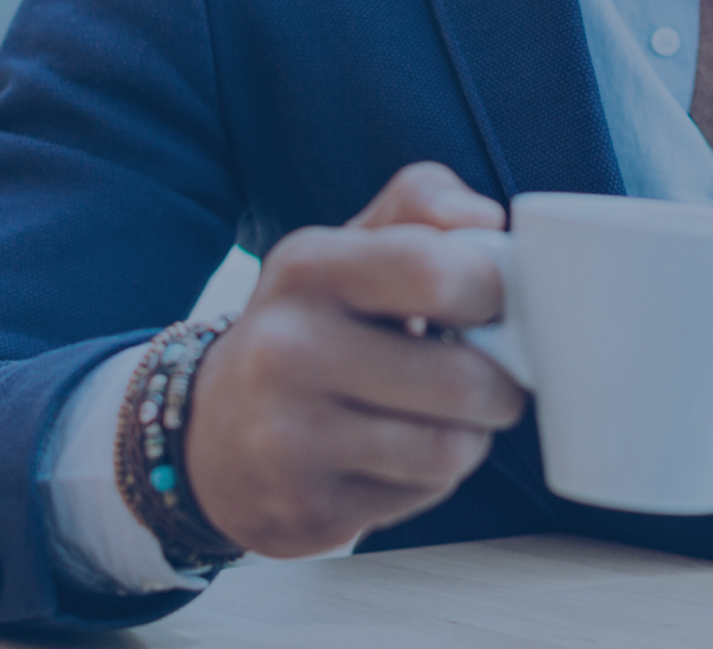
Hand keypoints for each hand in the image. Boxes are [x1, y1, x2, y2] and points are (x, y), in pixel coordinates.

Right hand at [181, 163, 525, 557]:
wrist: (211, 435)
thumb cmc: (308, 328)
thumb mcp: (347, 247)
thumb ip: (421, 204)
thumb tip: (487, 221)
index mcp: (307, 269)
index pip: (435, 270)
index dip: (494, 292)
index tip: (493, 304)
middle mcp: (287, 349)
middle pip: (463, 378)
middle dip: (501, 381)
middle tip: (488, 374)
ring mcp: (290, 436)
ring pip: (451, 447)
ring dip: (469, 434)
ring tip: (437, 415)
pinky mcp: (308, 509)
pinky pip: (423, 495)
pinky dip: (429, 478)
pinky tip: (393, 456)